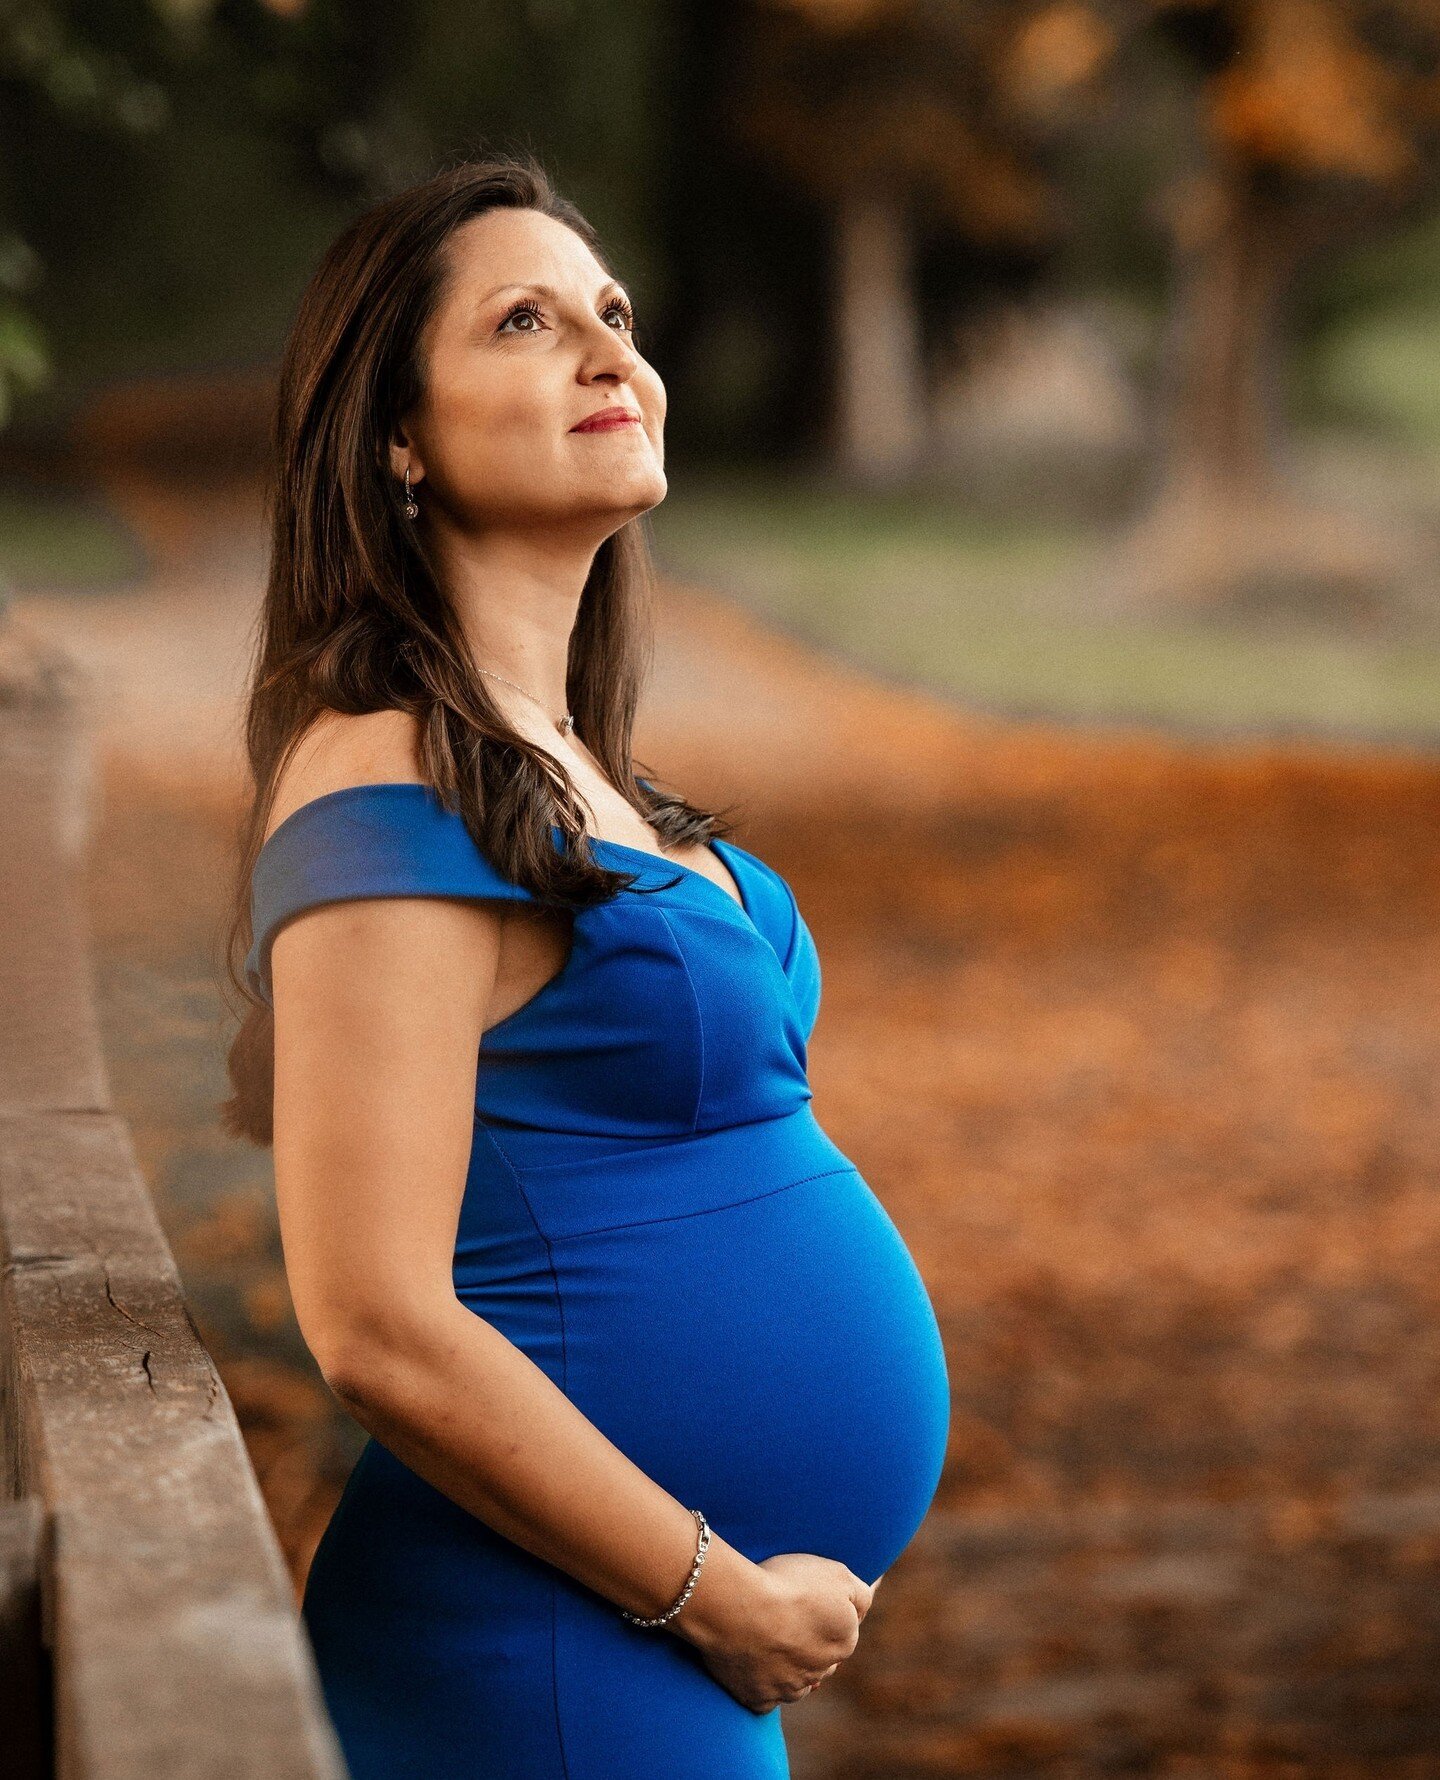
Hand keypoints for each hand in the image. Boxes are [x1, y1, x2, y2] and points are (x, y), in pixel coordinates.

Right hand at [669, 1549, 878, 1714]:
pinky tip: (751, 1662)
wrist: (736, 1608)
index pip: (843, 1629)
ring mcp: (789, 1689)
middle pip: (820, 1658)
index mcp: (844, 1642)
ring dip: (787, 1665)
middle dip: (810, 1642)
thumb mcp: (837, 1573)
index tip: (804, 1596)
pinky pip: (764, 1695)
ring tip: (765, 1635)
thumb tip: (874, 1593)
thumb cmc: (786, 1584)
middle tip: (786, 1616)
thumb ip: (861, 1591)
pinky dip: (761, 1682)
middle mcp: (822, 1672)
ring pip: (795, 1679)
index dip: (824, 1611)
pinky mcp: (760, 1700)